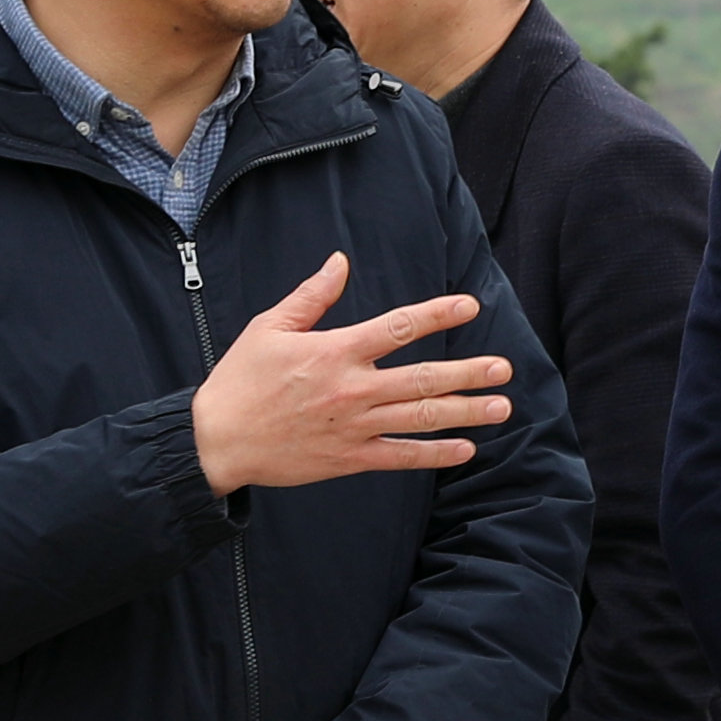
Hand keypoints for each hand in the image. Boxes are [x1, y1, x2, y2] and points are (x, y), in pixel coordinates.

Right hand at [188, 251, 509, 496]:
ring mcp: (354, 426)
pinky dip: (435, 454)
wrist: (217, 440)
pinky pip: (401, 456)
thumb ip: (311, 296)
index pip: (399, 327)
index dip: (438, 314)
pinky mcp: (349, 458)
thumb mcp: (269, 327)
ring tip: (502, 407)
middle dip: (469, 373)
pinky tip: (466, 448)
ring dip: (466, 412)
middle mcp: (352, 388)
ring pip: (420, 418)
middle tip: (504, 368)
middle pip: (423, 378)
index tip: (471, 306)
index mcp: (335, 350)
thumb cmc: (240, 380)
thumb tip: (340, 261)